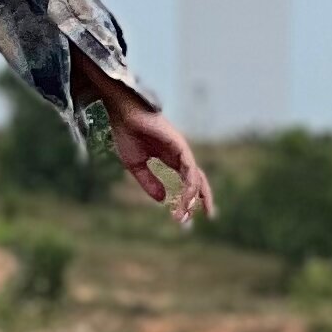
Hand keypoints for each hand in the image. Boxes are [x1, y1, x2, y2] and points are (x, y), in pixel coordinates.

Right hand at [78, 63, 214, 229]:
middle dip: (203, 198)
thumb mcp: (136, 166)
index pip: (187, 180)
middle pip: (198, 180)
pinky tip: (187, 198)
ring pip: (195, 177)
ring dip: (192, 197)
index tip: (183, 217)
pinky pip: (190, 169)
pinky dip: (190, 185)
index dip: (189, 198)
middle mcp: (180, 155)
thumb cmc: (127, 134)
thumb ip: (149, 182)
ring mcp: (182, 150)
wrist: (123, 114)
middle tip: (208, 216)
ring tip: (185, 214)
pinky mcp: (180, 145)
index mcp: (171, 159)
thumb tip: (163, 200)